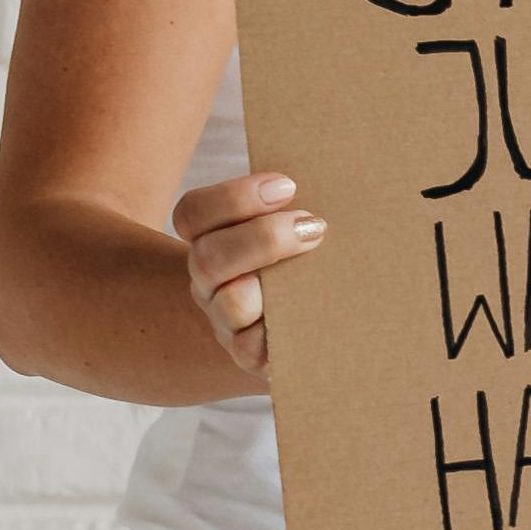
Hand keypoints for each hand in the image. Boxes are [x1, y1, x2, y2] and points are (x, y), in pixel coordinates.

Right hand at [173, 167, 320, 371]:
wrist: (314, 325)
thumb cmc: (308, 262)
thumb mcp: (296, 227)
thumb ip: (295, 205)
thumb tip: (337, 171)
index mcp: (212, 240)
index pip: (193, 214)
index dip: (233, 198)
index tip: (287, 186)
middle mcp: (210, 281)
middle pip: (207, 258)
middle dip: (263, 239)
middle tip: (314, 226)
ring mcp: (225, 321)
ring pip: (231, 303)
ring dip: (273, 283)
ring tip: (316, 272)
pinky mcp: (249, 357)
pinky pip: (254, 346)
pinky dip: (282, 327)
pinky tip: (313, 313)